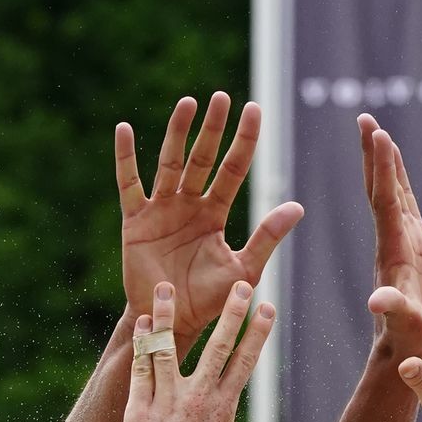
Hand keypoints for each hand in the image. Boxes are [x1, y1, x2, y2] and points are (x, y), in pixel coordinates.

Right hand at [117, 95, 301, 344]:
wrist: (171, 323)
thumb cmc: (209, 301)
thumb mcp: (244, 268)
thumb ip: (267, 237)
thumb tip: (298, 206)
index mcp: (215, 213)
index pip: (234, 169)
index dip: (244, 141)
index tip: (254, 109)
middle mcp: (189, 204)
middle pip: (202, 158)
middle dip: (212, 129)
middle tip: (221, 98)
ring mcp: (161, 209)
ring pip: (170, 163)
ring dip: (177, 133)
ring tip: (188, 103)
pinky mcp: (135, 221)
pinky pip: (129, 184)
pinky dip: (125, 158)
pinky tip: (123, 129)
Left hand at [119, 281, 311, 421]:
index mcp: (223, 410)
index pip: (246, 361)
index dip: (258, 332)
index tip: (267, 306)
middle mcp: (197, 401)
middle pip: (216, 347)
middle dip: (230, 313)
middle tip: (240, 283)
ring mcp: (165, 403)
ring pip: (168, 349)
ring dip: (169, 316)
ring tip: (168, 288)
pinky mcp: (137, 410)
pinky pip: (140, 369)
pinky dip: (142, 344)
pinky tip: (144, 322)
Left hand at [361, 116, 421, 366]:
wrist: (402, 349)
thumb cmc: (406, 340)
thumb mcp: (401, 325)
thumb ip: (392, 310)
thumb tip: (377, 301)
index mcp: (393, 250)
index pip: (385, 201)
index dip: (382, 168)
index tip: (377, 134)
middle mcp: (394, 240)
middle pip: (381, 189)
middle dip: (375, 154)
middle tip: (364, 118)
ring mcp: (401, 242)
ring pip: (390, 193)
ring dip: (384, 162)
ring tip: (377, 130)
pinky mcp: (410, 248)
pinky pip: (403, 207)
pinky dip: (399, 183)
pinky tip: (397, 169)